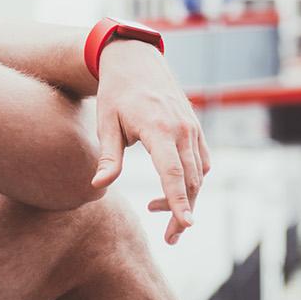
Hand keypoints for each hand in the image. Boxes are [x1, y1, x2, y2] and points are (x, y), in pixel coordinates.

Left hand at [90, 40, 210, 242]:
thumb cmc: (116, 93)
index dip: (178, 201)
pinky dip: (192, 181)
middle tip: (170, 239)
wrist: (137, 61)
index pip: (172, 173)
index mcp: (159, 128)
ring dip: (186, 199)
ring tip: (161, 215)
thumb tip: (98, 186)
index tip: (185, 225)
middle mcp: (181, 129)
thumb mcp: (106, 122)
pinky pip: (202, 162)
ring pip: (198, 174)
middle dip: (183, 212)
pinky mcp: (195, 129)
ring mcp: (192, 128)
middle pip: (190, 181)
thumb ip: (108, 156)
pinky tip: (173, 189)